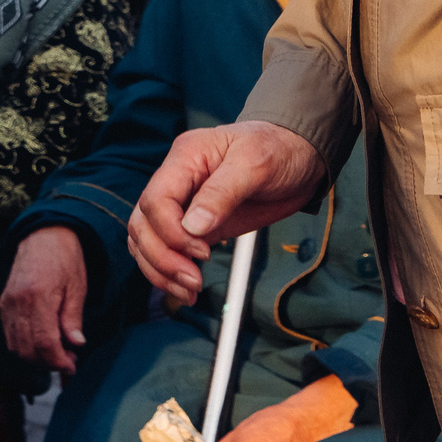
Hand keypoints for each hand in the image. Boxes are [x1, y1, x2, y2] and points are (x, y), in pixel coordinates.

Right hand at [0, 225, 90, 372]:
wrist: (43, 234)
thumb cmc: (64, 258)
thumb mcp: (77, 287)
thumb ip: (73, 318)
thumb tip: (76, 344)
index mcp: (38, 296)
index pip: (44, 342)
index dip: (58, 361)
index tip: (72, 365)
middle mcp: (17, 302)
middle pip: (27, 349)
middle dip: (48, 363)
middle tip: (68, 359)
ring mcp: (7, 303)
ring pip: (15, 346)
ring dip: (35, 357)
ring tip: (56, 351)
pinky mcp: (3, 303)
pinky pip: (9, 335)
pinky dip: (24, 346)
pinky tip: (41, 341)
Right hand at [128, 122, 326, 304]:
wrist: (299, 155)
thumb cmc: (278, 150)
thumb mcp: (255, 164)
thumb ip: (222, 193)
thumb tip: (192, 227)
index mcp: (185, 158)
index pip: (155, 200)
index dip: (171, 232)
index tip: (204, 251)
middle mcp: (176, 181)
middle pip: (142, 224)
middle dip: (162, 258)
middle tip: (194, 281)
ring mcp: (183, 204)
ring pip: (145, 240)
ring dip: (160, 270)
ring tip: (190, 291)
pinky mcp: (195, 225)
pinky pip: (165, 249)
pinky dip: (168, 271)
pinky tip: (186, 288)